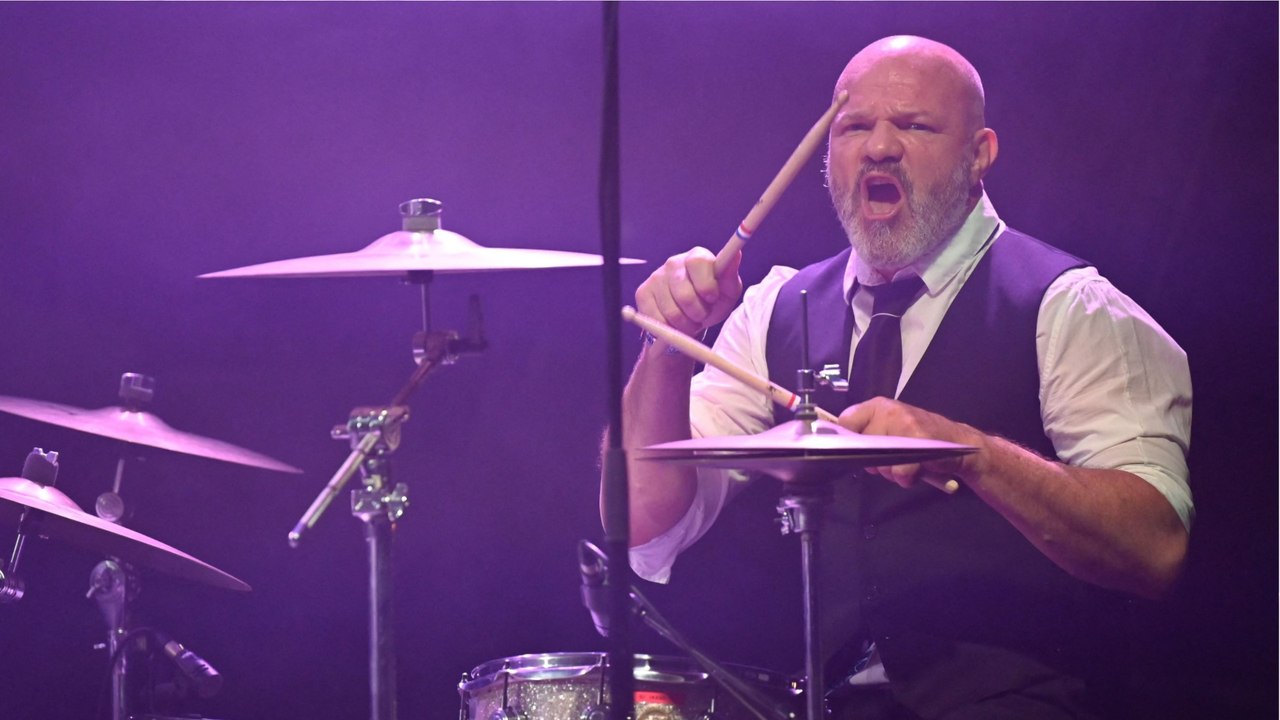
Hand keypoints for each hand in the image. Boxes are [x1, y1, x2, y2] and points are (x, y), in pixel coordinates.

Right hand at [635, 247, 742, 336]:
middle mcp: (673, 263)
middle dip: (698, 312)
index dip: (706, 285)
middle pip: (684, 294)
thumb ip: (730, 275)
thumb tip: (735, 253)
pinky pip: (657, 319)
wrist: (690, 316)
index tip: (712, 297)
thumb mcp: (727, 291)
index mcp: (696, 257)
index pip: (698, 262)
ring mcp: (656, 277)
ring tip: (690, 319)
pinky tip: (675, 322)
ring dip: (686, 324)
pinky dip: (670, 328)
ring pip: (672, 312)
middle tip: (702, 314)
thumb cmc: (712, 301)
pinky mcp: (643, 293)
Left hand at [839, 397, 986, 487]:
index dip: (847, 441)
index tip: (855, 452)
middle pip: (861, 447)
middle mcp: (890, 410)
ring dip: (891, 472)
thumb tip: (841, 448)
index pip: (846, 420)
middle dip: (873, 462)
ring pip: (880, 462)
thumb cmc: (921, 438)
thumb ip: (868, 434)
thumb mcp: (892, 428)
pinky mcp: (921, 442)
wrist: (960, 443)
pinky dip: (907, 478)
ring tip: (907, 463)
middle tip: (891, 459)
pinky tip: (917, 470)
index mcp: (879, 406)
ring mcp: (906, 425)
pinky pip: (901, 471)